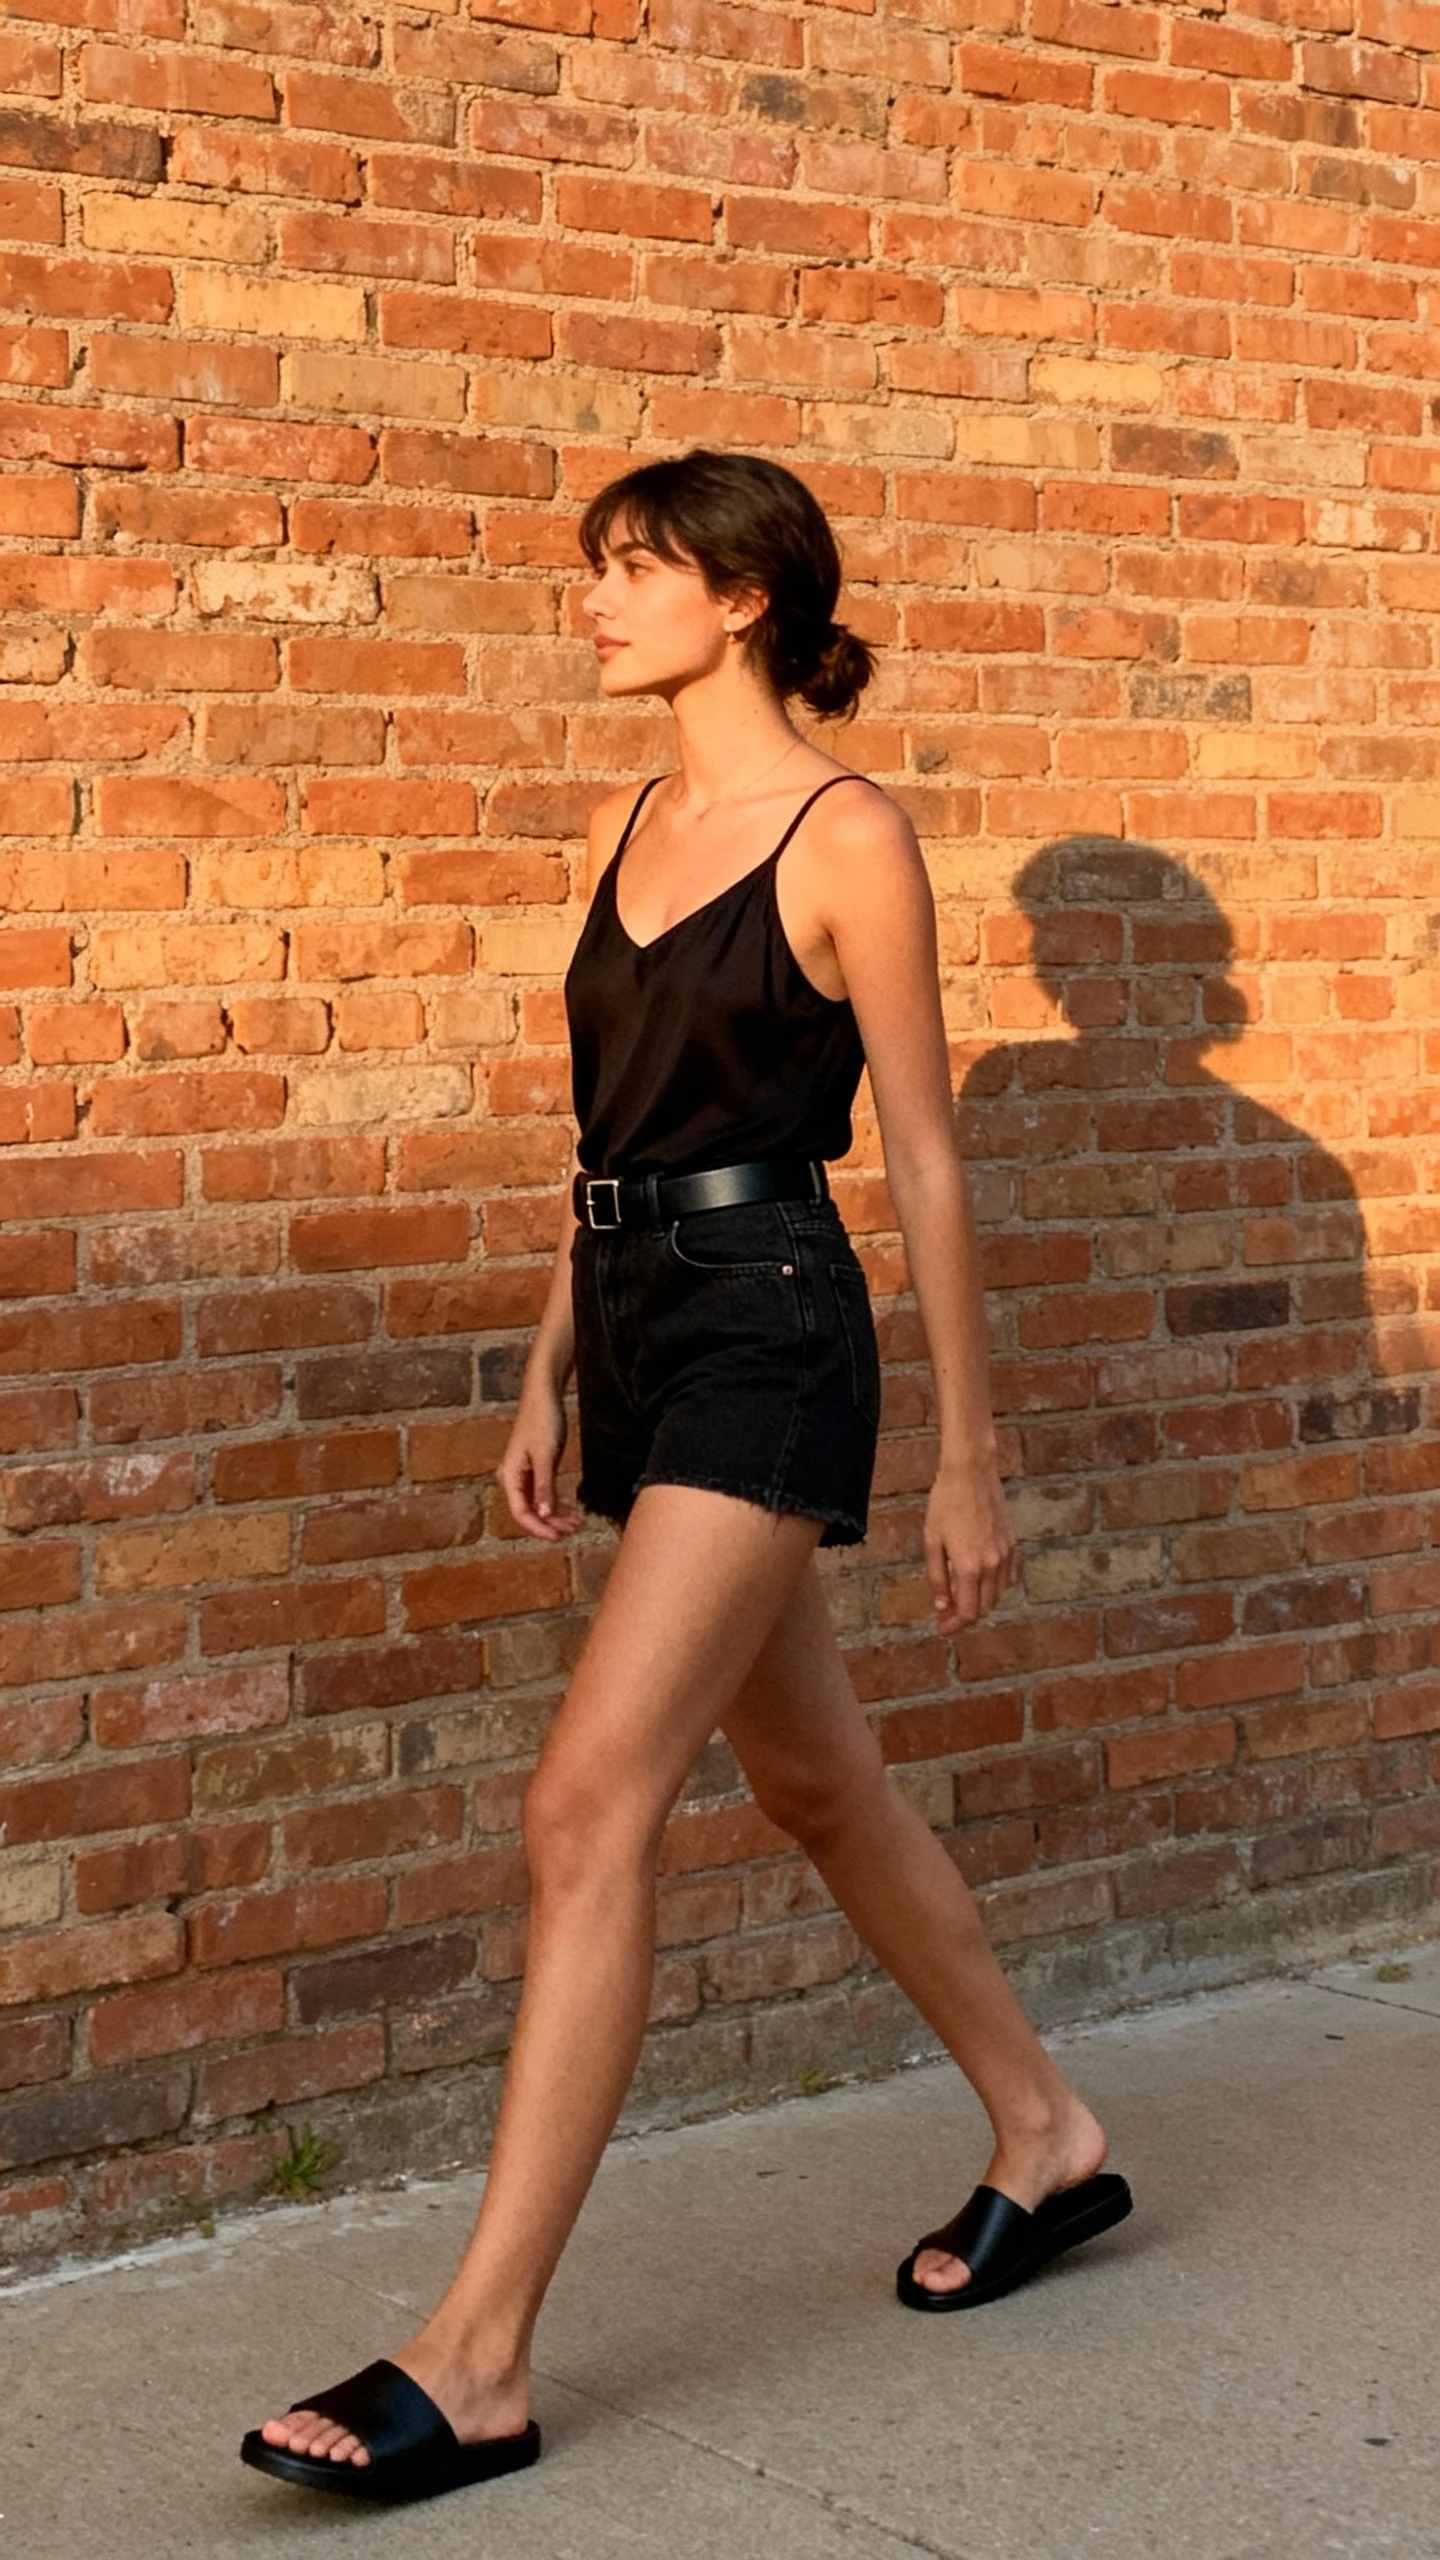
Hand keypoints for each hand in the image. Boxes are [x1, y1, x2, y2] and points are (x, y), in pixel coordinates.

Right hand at [499, 1380, 582, 1541]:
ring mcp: (525, 1474)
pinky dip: (558, 1503)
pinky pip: (544, 1493)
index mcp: (509, 1475)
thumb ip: (544, 1486)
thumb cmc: (542, 1420)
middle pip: (530, 1512)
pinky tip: (572, 1510)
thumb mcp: (546, 1455)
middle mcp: (513, 1478)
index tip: (558, 1537)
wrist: (544, 1394)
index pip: (521, 1513)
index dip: (539, 1528)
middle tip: (574, 1530)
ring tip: (578, 1522)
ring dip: (557, 1515)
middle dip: (551, 1524)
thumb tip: (544, 1515)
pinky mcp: (536, 1468)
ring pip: (538, 1504)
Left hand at [924, 1454, 1016, 1632]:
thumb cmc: (946, 1503)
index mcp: (969, 1567)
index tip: (942, 1627)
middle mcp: (992, 1566)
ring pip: (998, 1595)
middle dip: (964, 1616)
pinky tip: (980, 1581)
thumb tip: (942, 1604)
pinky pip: (1008, 1578)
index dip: (954, 1625)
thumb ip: (937, 1577)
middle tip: (946, 1614)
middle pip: (984, 1608)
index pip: (968, 1612)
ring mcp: (1005, 1555)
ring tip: (959, 1596)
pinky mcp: (1012, 1545)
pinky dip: (995, 1587)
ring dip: (980, 1602)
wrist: (971, 1473)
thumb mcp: (932, 1541)